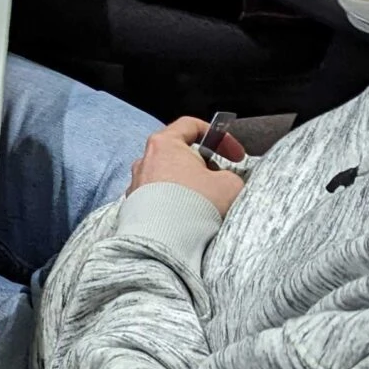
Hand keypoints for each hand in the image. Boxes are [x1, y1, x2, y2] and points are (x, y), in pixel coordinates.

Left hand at [127, 117, 244, 217]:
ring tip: (206, 205)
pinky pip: (159, 199)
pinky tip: (189, 219)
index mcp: (164, 144)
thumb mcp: (229, 185)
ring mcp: (137, 184)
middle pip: (179, 154)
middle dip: (204, 166)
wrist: (164, 242)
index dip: (219, 137)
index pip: (191, 126)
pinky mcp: (133, 207)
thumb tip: (225, 182)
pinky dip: (175, 204)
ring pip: (169, 178)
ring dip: (189, 187)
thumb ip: (230, 176)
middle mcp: (145, 160)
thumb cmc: (193, 207)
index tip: (235, 155)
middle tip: (221, 182)